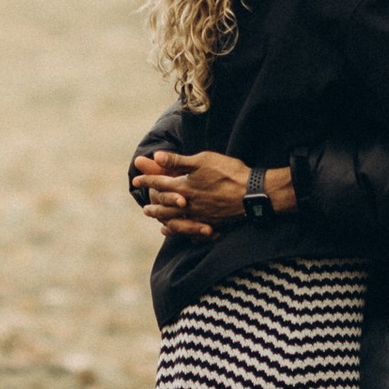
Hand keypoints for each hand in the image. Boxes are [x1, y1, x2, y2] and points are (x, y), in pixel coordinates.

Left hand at [135, 150, 256, 242]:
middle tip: (144, 207)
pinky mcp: (210, 222)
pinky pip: (190, 230)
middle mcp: (188, 203)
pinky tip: (181, 231)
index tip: (136, 179)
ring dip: (164, 219)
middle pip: (165, 205)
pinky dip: (181, 231)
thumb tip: (156, 156)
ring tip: (157, 221)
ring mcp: (199, 215)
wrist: (252, 193)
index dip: (147, 180)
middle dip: (154, 205)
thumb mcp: (202, 160)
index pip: (160, 182)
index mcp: (184, 186)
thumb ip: (178, 160)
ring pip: (175, 220)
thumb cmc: (228, 172)